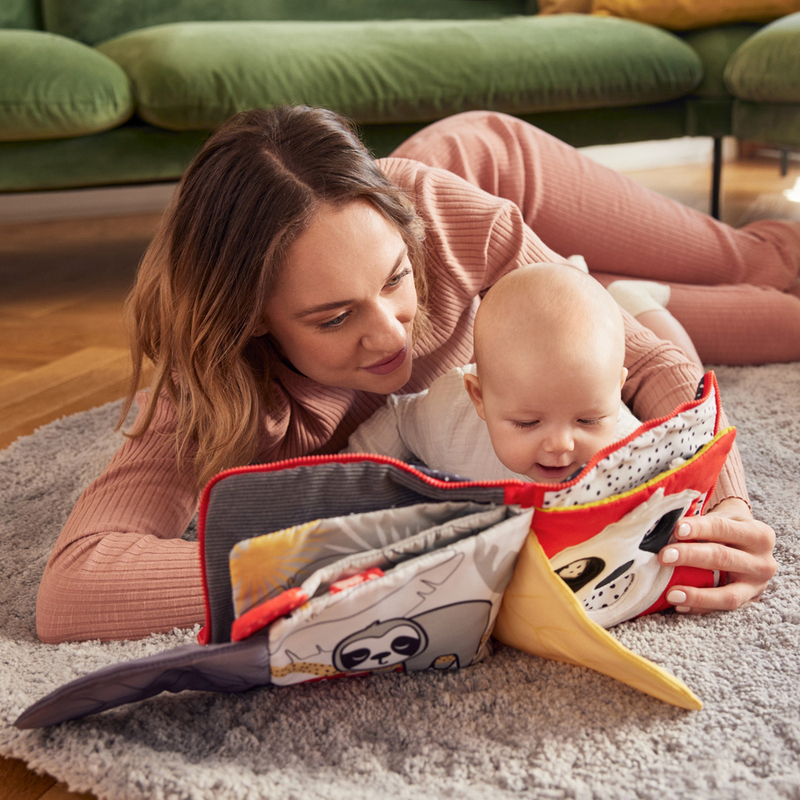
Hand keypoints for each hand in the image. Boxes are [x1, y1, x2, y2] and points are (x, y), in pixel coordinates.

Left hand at [659, 498, 776, 614]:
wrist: (750, 547)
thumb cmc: (729, 530)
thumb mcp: (723, 519)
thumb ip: (699, 523)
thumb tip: (663, 527)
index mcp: (758, 534)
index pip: (723, 529)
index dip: (699, 529)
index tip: (677, 529)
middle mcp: (763, 562)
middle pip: (723, 558)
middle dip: (690, 557)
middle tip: (664, 556)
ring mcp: (758, 586)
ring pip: (728, 595)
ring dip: (697, 595)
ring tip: (671, 594)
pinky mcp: (749, 603)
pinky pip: (722, 610)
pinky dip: (699, 608)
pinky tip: (680, 605)